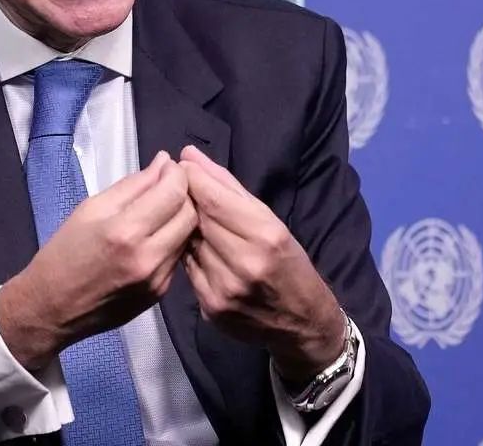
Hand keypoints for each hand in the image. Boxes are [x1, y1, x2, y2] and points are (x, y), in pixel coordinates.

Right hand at [0, 151, 197, 370]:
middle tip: (167, 186)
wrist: (52, 307)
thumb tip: (163, 164)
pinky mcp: (159, 293)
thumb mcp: (91, 208)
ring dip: (179, 217)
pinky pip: (176, 257)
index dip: (177, 173)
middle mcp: (148, 258)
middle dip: (184, 194)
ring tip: (160, 209)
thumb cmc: (64, 251)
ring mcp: (157, 280)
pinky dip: (171, 241)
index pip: (173, 193)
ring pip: (188, 236)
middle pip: (190, 214)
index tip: (169, 167)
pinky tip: (153, 236)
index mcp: (125, 231)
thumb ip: (132, 185)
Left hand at [179, 145, 344, 384]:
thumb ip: (231, 189)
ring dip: (185, 226)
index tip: (183, 163)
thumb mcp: (274, 223)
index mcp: (266, 237)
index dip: (194, 177)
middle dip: (186, 197)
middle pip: (198, 219)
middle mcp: (244, 265)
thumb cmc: (291, 265)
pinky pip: (189, 269)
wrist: (303, 325)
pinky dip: (190, 254)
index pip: (215, 200)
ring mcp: (225, 290)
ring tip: (192, 216)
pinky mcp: (211, 308)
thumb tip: (192, 157)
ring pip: (189, 243)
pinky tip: (198, 247)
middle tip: (180, 184)